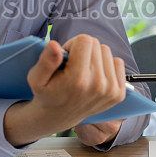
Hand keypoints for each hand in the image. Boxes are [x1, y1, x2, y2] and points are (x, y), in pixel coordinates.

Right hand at [4, 35, 125, 145]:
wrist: (59, 116)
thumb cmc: (47, 93)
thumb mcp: (36, 78)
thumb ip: (45, 61)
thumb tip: (55, 45)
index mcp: (78, 79)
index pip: (85, 40)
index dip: (72, 44)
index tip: (66, 57)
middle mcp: (97, 85)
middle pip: (96, 44)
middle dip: (83, 50)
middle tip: (73, 65)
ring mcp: (110, 90)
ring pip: (106, 51)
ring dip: (94, 57)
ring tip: (83, 71)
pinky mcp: (119, 93)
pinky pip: (118, 62)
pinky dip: (106, 65)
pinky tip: (94, 76)